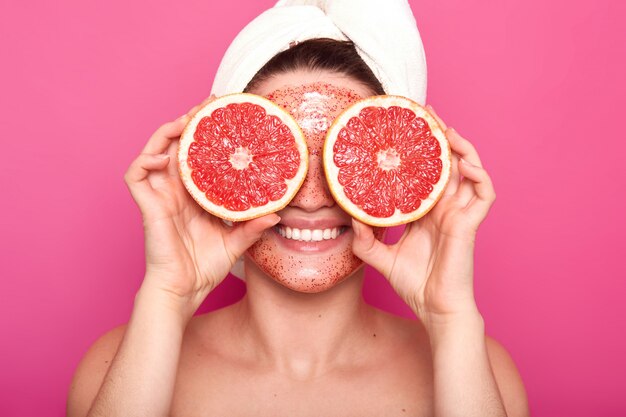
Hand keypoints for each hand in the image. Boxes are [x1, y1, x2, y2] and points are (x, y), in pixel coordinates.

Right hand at [124, 96, 279, 318]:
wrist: (184, 290)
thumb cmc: (204, 268)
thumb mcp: (235, 242)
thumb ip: (252, 227)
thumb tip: (278, 214)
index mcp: (194, 195)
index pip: (198, 155)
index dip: (207, 134)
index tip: (226, 115)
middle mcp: (175, 190)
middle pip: (177, 146)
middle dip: (190, 121)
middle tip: (209, 103)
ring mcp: (159, 196)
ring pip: (154, 151)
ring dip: (167, 131)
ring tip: (187, 118)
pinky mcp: (147, 206)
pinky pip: (136, 175)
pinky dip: (144, 160)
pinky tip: (162, 155)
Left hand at [351, 105, 495, 328]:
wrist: (435, 309)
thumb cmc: (415, 284)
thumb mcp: (381, 258)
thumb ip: (366, 240)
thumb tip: (348, 217)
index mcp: (426, 212)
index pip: (425, 172)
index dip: (419, 150)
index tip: (405, 128)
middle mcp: (444, 208)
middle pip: (447, 163)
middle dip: (440, 136)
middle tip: (426, 113)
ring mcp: (459, 214)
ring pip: (469, 170)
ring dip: (461, 147)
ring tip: (446, 128)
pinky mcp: (470, 224)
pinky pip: (484, 193)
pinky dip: (479, 174)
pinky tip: (465, 161)